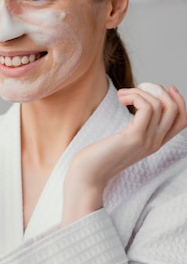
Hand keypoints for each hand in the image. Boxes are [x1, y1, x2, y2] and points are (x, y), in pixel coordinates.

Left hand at [61, 84, 186, 225]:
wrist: (86, 176)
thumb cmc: (97, 156)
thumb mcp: (122, 139)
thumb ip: (134, 127)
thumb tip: (136, 103)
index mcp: (155, 143)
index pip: (182, 120)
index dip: (179, 100)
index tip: (165, 87)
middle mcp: (155, 143)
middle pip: (175, 109)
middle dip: (158, 90)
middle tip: (136, 88)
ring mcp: (147, 141)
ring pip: (160, 105)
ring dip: (141, 91)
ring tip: (122, 95)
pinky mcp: (134, 138)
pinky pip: (147, 108)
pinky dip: (135, 96)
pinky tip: (121, 98)